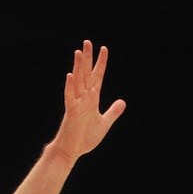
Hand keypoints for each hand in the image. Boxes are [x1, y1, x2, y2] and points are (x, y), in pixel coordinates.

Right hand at [49, 40, 125, 160]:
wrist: (71, 151)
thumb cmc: (85, 138)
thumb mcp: (104, 123)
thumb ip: (113, 112)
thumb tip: (123, 102)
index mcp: (92, 100)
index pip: (97, 77)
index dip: (101, 63)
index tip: (104, 49)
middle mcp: (84, 98)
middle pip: (86, 75)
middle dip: (88, 59)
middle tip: (88, 42)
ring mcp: (76, 104)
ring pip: (77, 82)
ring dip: (78, 67)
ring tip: (79, 52)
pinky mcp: (71, 113)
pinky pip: (70, 98)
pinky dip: (70, 87)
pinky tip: (70, 75)